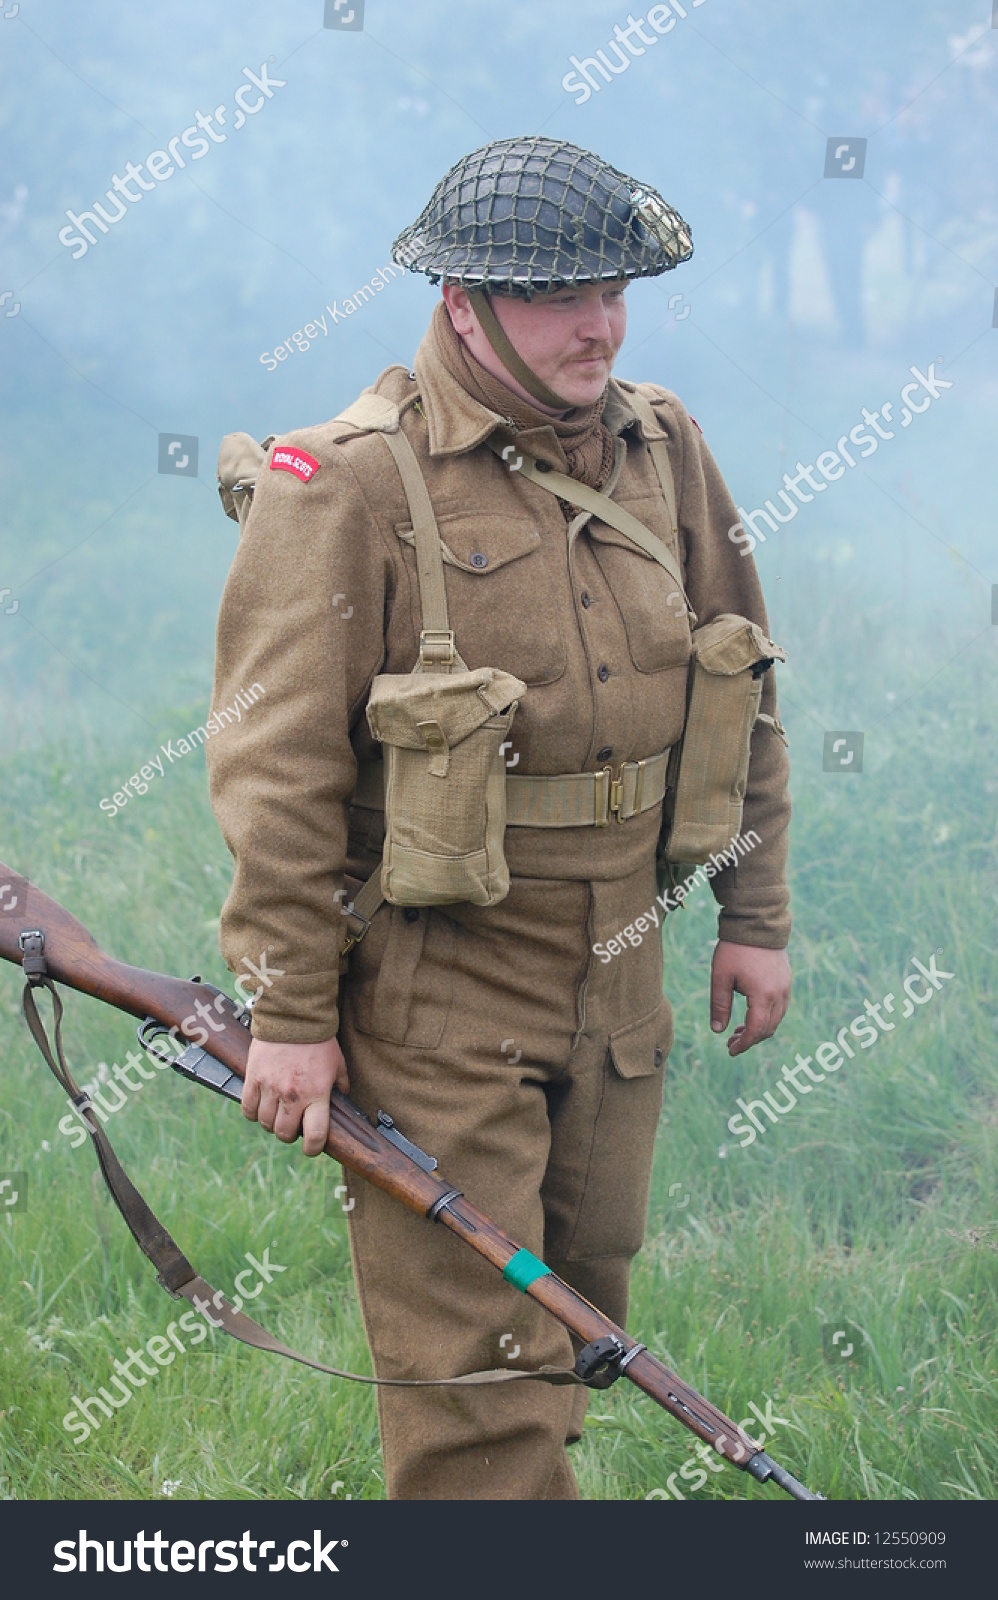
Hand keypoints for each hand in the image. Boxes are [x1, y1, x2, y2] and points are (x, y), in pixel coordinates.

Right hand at [241, 1036, 348, 1155]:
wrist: (293, 1017)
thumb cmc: (318, 1041)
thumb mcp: (338, 1064)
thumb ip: (340, 1085)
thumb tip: (342, 1100)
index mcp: (316, 1094)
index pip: (314, 1135)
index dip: (313, 1148)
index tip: (312, 1148)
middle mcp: (292, 1095)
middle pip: (284, 1133)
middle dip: (289, 1135)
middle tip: (292, 1127)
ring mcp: (270, 1087)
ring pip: (265, 1123)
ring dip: (271, 1124)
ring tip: (276, 1115)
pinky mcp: (253, 1078)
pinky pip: (248, 1108)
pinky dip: (252, 1113)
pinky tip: (260, 1107)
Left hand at [709, 940, 790, 1056]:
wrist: (757, 922)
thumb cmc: (735, 949)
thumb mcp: (720, 977)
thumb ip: (719, 1005)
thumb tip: (717, 1031)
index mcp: (763, 996)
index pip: (756, 1030)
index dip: (744, 1044)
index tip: (731, 1050)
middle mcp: (779, 994)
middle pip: (768, 1028)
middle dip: (750, 1039)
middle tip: (731, 1042)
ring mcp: (785, 986)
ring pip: (776, 1019)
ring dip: (759, 1028)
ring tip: (739, 1030)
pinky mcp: (786, 979)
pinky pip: (780, 1007)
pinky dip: (767, 1016)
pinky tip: (751, 1014)